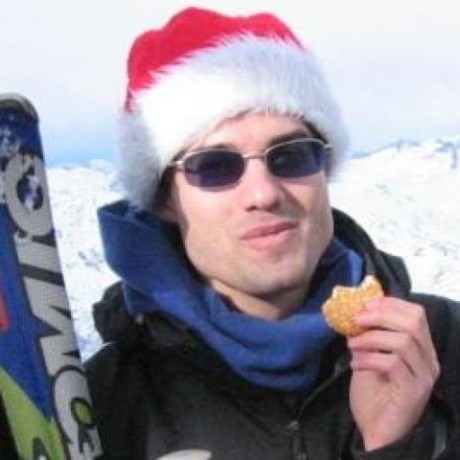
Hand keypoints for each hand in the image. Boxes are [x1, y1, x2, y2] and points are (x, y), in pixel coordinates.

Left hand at [348, 296, 439, 450]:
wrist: (376, 432)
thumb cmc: (373, 395)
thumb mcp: (368, 358)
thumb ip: (368, 337)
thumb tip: (355, 312)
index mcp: (421, 349)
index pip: (416, 314)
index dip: (391, 304)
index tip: (366, 304)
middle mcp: (428, 361)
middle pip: (413, 323)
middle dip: (381, 315)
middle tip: (356, 320)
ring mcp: (423, 377)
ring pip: (403, 341)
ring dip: (372, 338)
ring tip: (352, 345)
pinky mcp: (414, 392)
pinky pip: (394, 364)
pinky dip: (370, 358)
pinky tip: (355, 364)